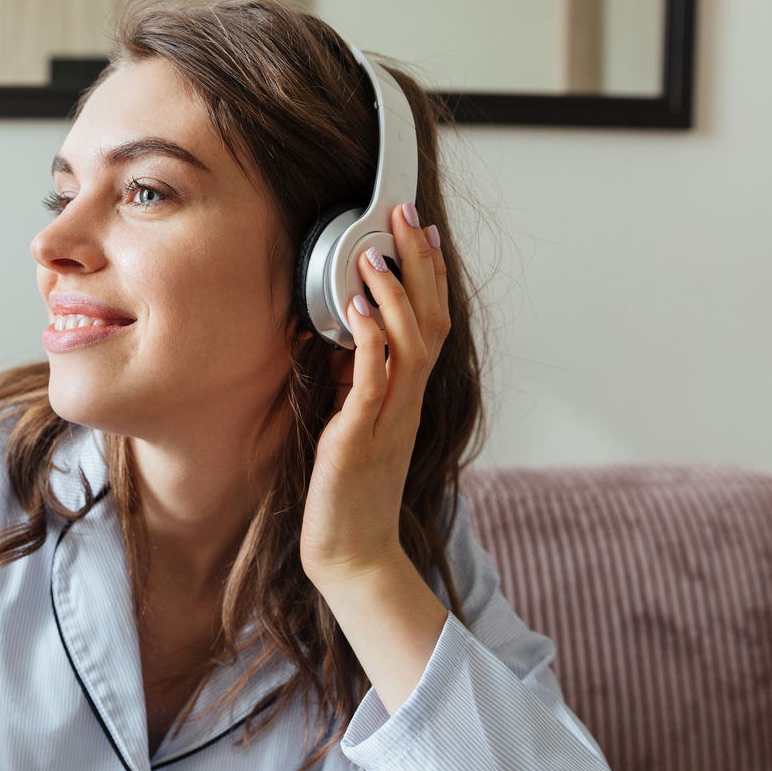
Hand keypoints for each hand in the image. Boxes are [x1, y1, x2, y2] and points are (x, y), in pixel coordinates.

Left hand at [299, 202, 451, 585]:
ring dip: (395, 292)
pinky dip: (368, 339)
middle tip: (405, 214)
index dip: (428, 275)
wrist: (352, 555)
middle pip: (429, 319)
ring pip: (410, 342)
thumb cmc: (349, 495)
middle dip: (418, 263)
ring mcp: (388, 419)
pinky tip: (355, 306)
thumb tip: (341, 336)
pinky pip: (372, 379)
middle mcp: (407, 402)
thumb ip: (356, 382)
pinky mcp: (360, 437)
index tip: (419, 231)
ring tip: (376, 251)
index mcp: (408, 397)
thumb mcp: (355, 425)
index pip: (431, 323)